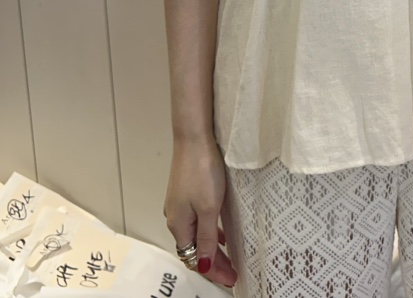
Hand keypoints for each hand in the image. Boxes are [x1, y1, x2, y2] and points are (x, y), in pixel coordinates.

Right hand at [164, 135, 236, 287]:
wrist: (193, 138)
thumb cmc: (201, 168)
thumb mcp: (209, 207)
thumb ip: (208, 237)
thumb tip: (204, 265)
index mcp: (179, 224)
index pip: (194, 258)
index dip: (212, 271)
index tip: (230, 279)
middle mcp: (176, 217)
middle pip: (194, 248)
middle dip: (212, 263)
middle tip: (232, 272)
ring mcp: (180, 204)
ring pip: (196, 234)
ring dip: (211, 247)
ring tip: (230, 257)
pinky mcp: (187, 192)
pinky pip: (198, 220)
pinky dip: (209, 230)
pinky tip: (221, 230)